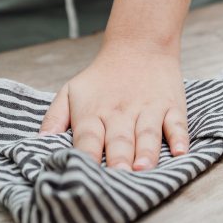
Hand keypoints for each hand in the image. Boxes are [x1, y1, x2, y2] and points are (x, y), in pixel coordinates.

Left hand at [39, 40, 189, 171]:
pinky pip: (177, 123)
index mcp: (94, 113)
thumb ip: (55, 117)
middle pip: (119, 139)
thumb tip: (41, 141)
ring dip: (146, 152)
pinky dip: (180, 138)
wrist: (139, 45)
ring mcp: (149, 109)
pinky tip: (181, 152)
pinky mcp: (172, 106)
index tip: (83, 175)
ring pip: (148, 134)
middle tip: (117, 177)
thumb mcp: (71, 91)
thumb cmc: (102, 77)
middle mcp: (121, 113)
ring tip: (143, 169)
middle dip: (118, 159)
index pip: (87, 137)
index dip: (85, 155)